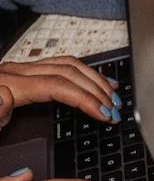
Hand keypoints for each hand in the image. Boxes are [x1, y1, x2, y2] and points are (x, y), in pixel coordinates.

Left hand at [0, 56, 120, 123]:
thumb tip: (5, 94)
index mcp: (8, 85)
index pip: (58, 86)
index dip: (86, 99)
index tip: (105, 115)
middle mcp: (14, 72)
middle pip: (67, 71)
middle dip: (96, 90)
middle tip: (115, 111)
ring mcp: (18, 71)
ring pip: (66, 64)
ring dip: (93, 79)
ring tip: (114, 97)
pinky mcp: (21, 74)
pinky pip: (59, 66)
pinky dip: (82, 74)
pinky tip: (95, 83)